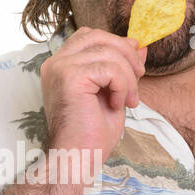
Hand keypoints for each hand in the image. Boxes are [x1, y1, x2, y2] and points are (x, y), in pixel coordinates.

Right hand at [39, 26, 146, 175]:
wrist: (77, 159)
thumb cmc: (91, 134)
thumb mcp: (112, 92)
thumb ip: (121, 67)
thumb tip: (139, 45)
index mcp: (60, 66)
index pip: (89, 36)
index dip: (116, 45)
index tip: (133, 69)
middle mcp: (55, 63)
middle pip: (97, 35)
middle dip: (125, 54)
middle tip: (138, 78)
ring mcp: (60, 68)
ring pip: (108, 51)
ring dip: (127, 76)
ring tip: (128, 100)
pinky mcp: (70, 77)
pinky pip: (109, 68)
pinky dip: (121, 86)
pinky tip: (117, 104)